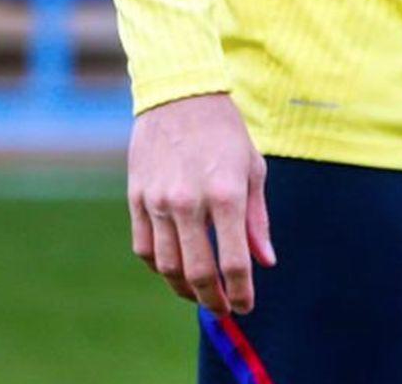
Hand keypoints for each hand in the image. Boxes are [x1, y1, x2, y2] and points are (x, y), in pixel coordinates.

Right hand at [128, 92, 275, 315]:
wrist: (179, 92)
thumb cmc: (223, 130)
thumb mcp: (252, 167)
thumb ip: (256, 218)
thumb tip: (265, 262)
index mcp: (226, 194)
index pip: (234, 263)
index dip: (242, 293)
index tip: (247, 306)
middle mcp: (189, 202)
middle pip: (197, 274)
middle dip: (213, 301)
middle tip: (223, 310)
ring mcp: (158, 201)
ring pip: (167, 267)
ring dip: (184, 289)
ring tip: (200, 293)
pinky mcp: (136, 197)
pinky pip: (144, 248)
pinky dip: (159, 266)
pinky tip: (174, 267)